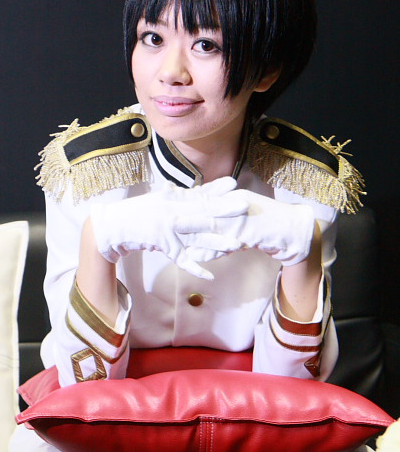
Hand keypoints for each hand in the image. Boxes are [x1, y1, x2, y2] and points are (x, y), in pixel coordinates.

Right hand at [89, 176, 246, 279]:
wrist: (113, 226)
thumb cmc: (135, 213)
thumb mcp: (155, 200)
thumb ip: (171, 196)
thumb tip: (181, 188)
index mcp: (172, 199)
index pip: (199, 193)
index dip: (217, 189)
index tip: (235, 184)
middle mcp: (172, 212)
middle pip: (203, 212)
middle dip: (225, 210)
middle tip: (245, 207)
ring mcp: (169, 229)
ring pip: (198, 236)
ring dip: (218, 241)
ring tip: (237, 245)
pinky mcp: (164, 245)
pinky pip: (183, 259)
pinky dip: (196, 268)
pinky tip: (210, 276)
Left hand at [177, 189, 315, 265]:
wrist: (293, 229)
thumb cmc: (266, 221)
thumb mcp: (242, 212)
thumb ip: (223, 211)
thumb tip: (205, 211)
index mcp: (231, 197)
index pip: (203, 197)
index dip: (183, 197)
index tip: (165, 194)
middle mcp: (234, 205)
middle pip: (201, 209)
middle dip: (179, 213)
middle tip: (159, 217)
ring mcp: (240, 220)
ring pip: (210, 227)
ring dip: (190, 232)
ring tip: (171, 236)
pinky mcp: (246, 235)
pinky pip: (224, 244)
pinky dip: (210, 252)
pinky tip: (196, 258)